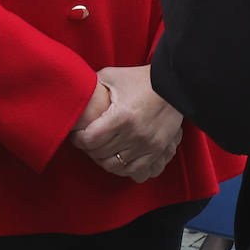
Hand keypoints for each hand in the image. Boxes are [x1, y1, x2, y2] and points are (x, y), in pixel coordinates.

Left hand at [70, 65, 183, 182]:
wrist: (174, 84)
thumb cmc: (141, 79)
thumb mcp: (112, 76)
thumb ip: (93, 86)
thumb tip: (75, 94)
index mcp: (122, 116)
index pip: (90, 139)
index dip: (78, 139)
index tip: (77, 133)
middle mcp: (135, 134)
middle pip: (100, 155)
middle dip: (89, 149)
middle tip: (87, 141)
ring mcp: (148, 145)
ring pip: (116, 167)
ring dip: (105, 160)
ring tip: (102, 150)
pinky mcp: (159, 151)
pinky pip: (137, 173)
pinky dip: (125, 169)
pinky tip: (120, 158)